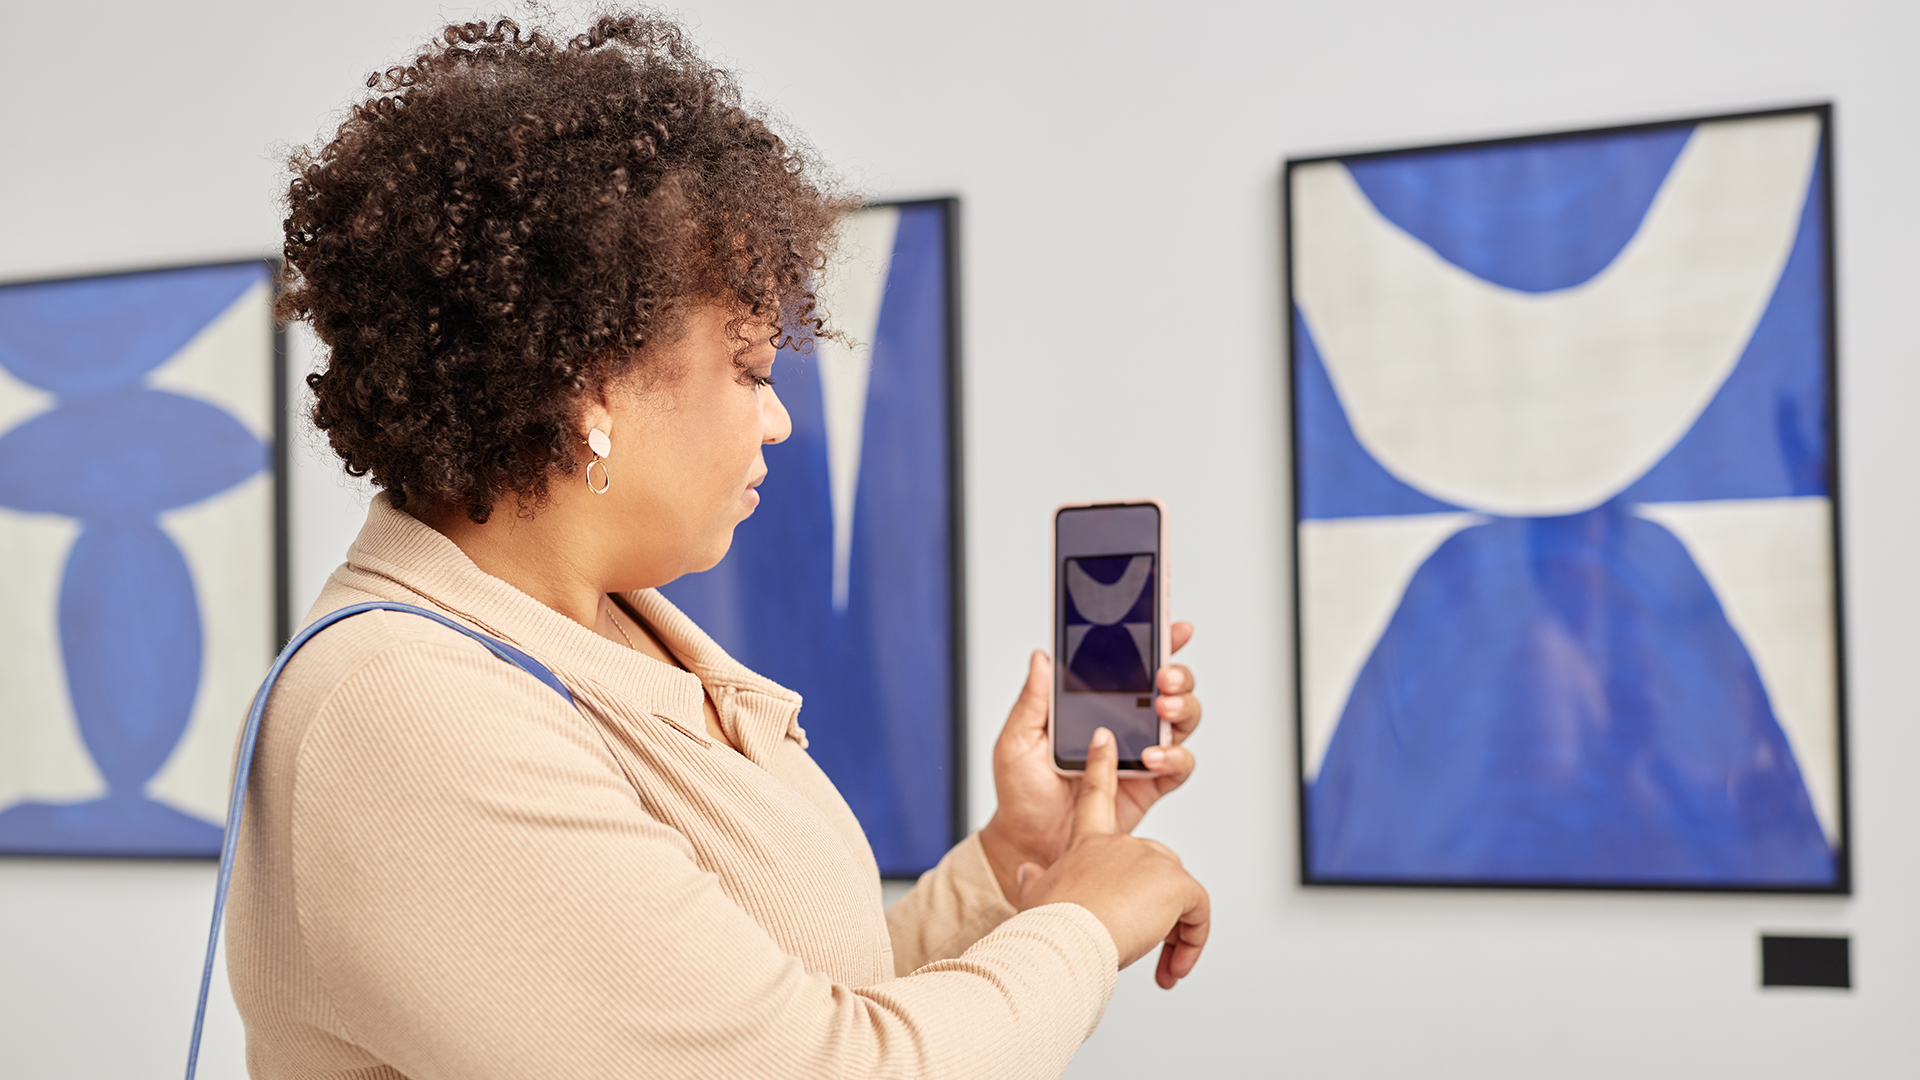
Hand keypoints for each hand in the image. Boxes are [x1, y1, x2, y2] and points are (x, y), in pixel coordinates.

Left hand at [978, 622, 1200, 903]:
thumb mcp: (1017, 739)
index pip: (1132, 665)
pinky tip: (1152, 756)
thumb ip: (1033, 700)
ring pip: (1182, 720)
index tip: (1173, 626)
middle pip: (1169, 687)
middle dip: (1176, 673)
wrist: (1029, 841)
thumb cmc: (1021, 790)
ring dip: (1181, 708)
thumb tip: (1042, 656)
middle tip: (1163, 677)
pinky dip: (1174, 756)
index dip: (1157, 642)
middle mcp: (1124, 722)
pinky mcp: (1150, 785)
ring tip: (1162, 709)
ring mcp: (1140, 752)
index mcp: (1095, 704)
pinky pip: (1179, 765)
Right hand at [1013, 727, 1209, 988]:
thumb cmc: (1046, 925)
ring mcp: (1152, 857)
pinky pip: (1198, 914)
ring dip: (1174, 931)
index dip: (1101, 765)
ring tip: (1154, 959)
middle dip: (1156, 904)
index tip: (1105, 737)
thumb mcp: (1036, 898)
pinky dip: (1192, 943)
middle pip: (1157, 865)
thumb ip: (1035, 881)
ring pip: (1179, 895)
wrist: (1062, 940)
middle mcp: (1120, 842)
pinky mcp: (1177, 881)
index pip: (1095, 794)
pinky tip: (1172, 964)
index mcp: (1086, 843)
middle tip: (1140, 939)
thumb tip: (1025, 873)